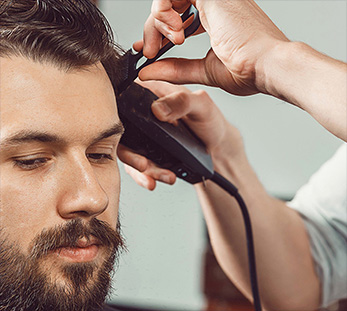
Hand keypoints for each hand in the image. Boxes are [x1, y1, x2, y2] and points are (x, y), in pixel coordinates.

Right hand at [117, 80, 243, 189]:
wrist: (216, 148)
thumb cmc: (210, 121)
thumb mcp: (201, 105)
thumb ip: (182, 102)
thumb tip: (158, 108)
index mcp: (152, 93)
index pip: (124, 98)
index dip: (116, 114)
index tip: (123, 131)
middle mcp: (143, 114)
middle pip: (122, 132)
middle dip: (129, 153)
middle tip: (143, 164)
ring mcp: (143, 136)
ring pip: (128, 153)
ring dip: (141, 169)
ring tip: (160, 175)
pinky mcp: (146, 153)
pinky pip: (138, 167)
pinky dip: (145, 176)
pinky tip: (154, 181)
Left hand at [135, 0, 288, 95]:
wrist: (266, 66)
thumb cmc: (247, 70)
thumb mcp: (202, 70)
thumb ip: (175, 69)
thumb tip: (148, 72)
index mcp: (216, 19)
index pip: (179, 16)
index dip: (160, 31)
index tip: (148, 50)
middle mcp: (214, 4)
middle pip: (170, 7)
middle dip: (153, 29)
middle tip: (149, 52)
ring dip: (157, 22)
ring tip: (163, 45)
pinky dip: (162, 10)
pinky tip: (172, 31)